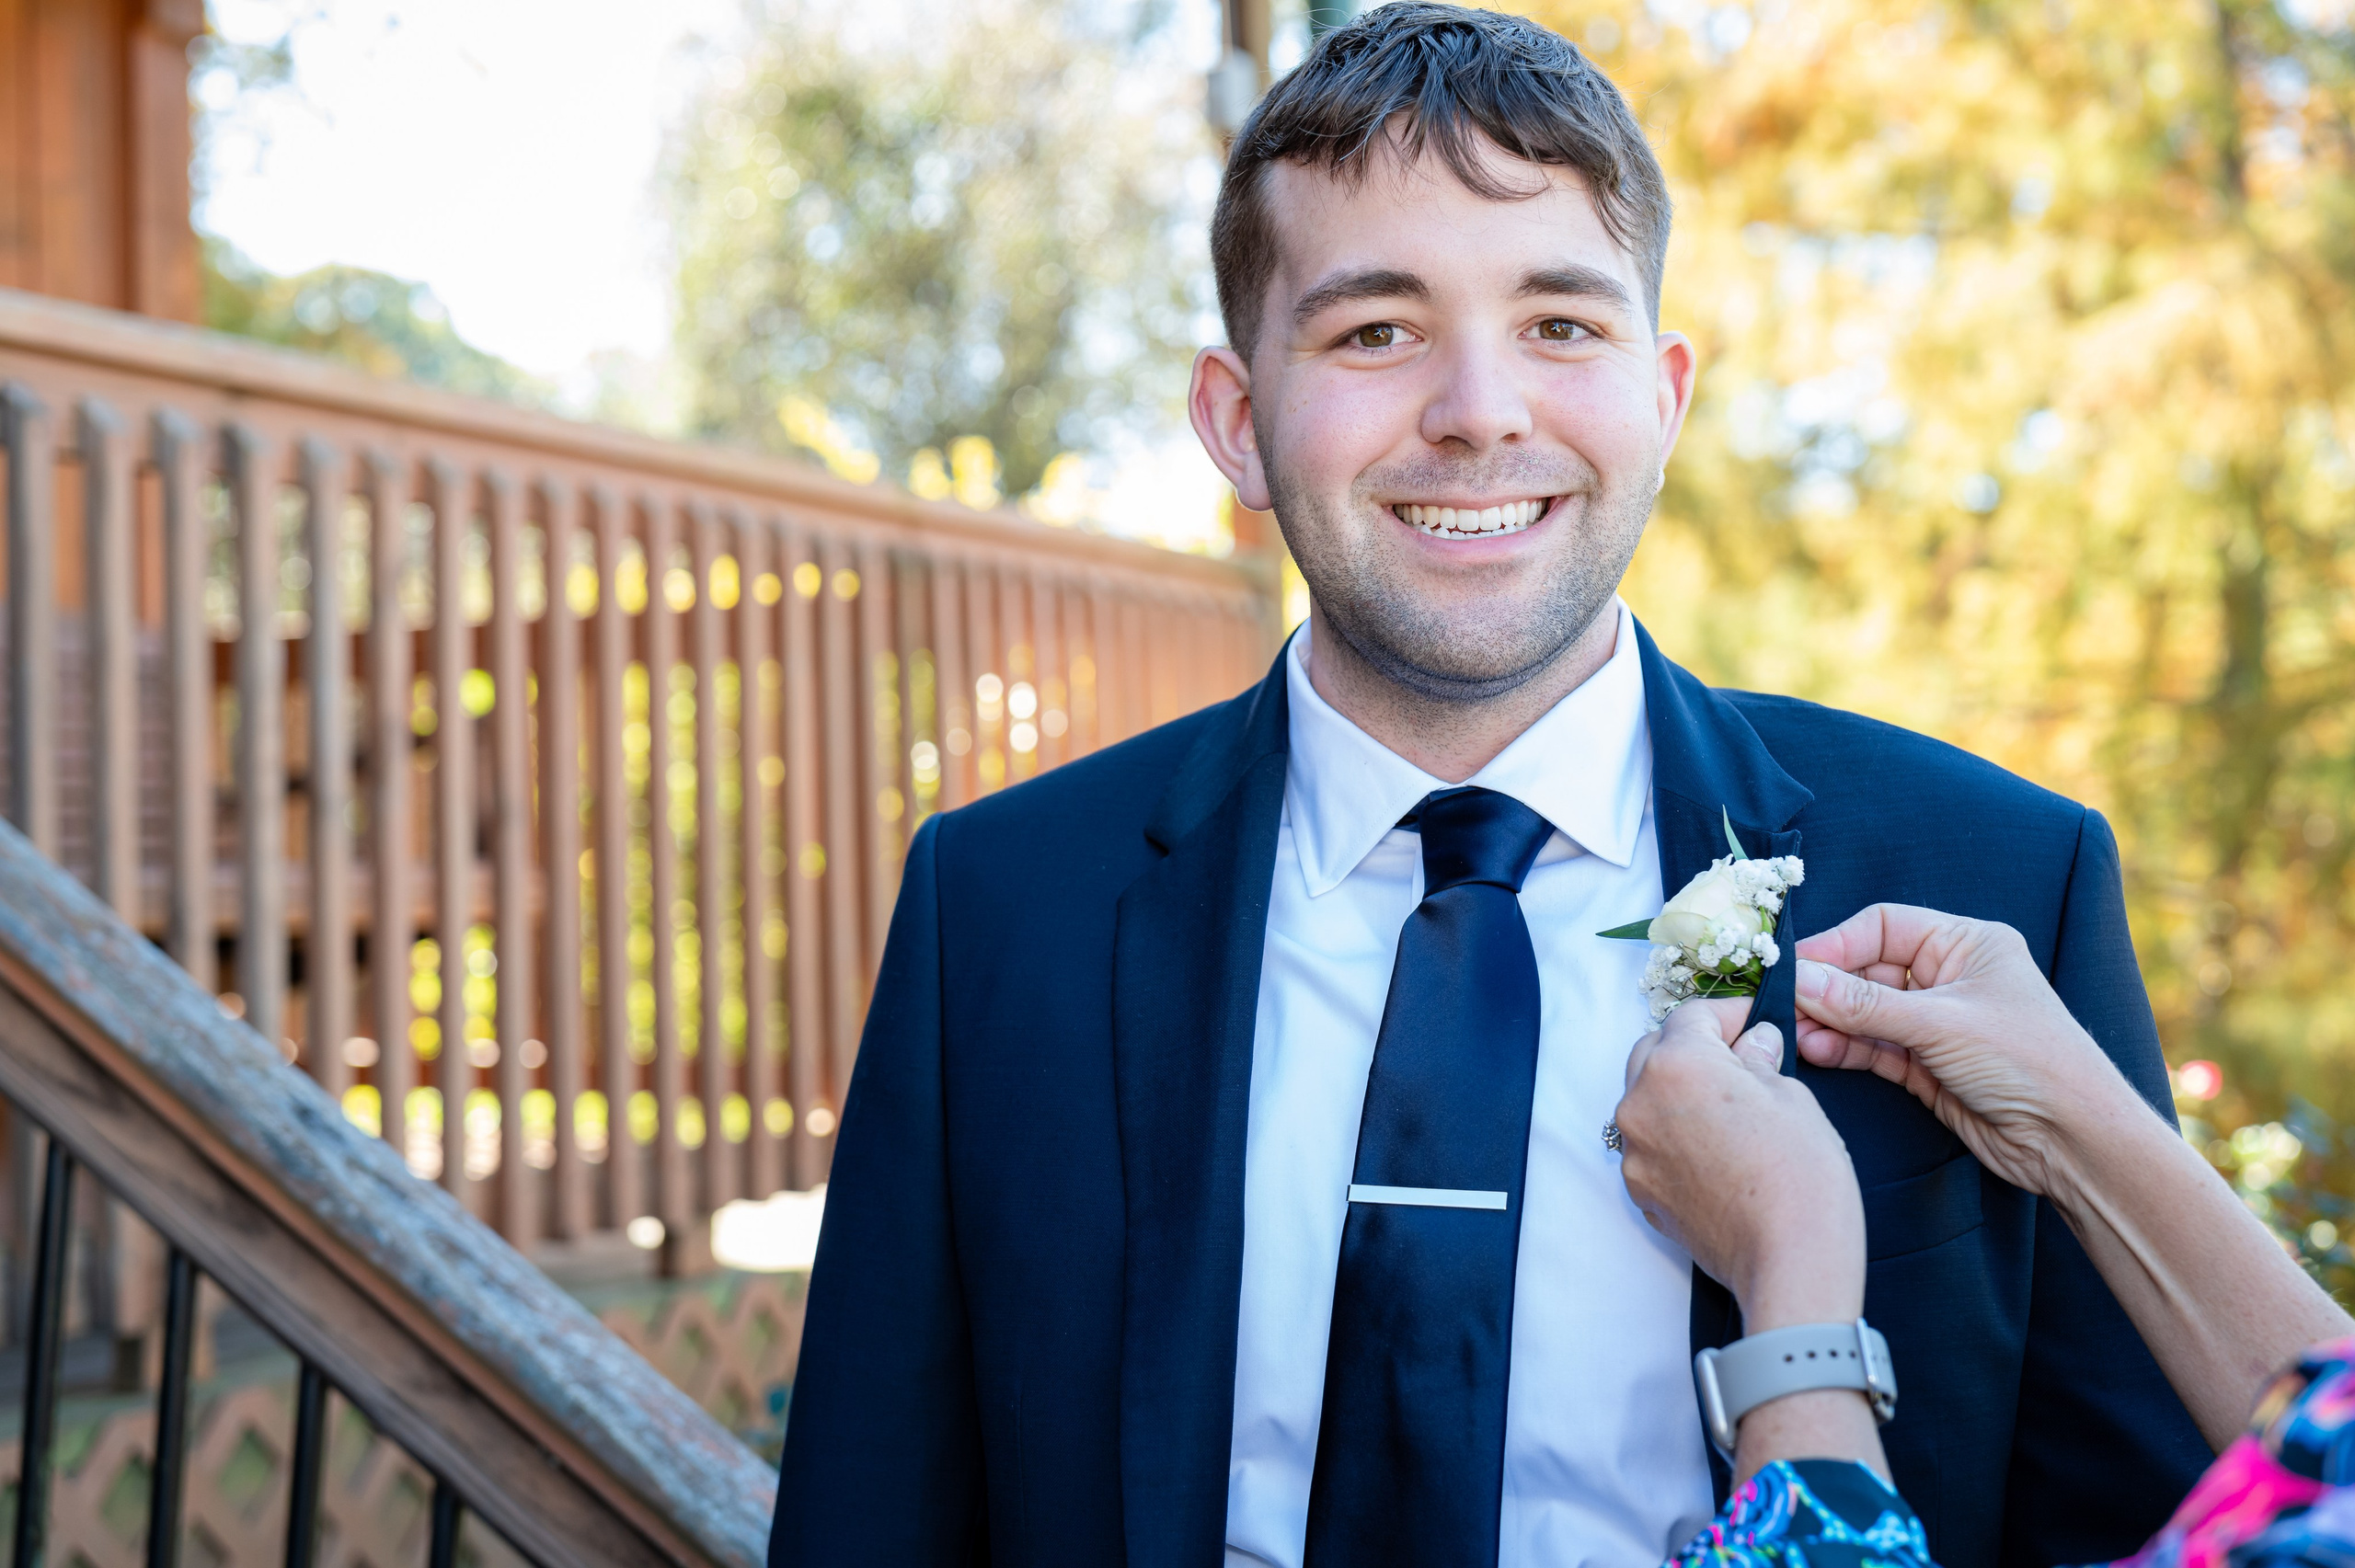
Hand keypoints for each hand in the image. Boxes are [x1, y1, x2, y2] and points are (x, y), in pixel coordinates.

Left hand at [1615, 998, 1864, 1330]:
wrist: (1789, 1262)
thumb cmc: (1800, 1177)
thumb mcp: (1792, 1097)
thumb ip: (1760, 1060)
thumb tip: (1755, 1041)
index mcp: (1677, 1065)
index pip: (1692, 1015)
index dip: (1729, 1014)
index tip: (1755, 1023)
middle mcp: (1640, 1102)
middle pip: (1656, 1051)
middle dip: (1694, 1049)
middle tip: (1742, 1060)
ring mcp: (1634, 1151)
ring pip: (1647, 1099)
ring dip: (1679, 1094)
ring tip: (1730, 1110)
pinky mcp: (1640, 1190)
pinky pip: (1650, 1145)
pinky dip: (1674, 1137)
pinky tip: (1716, 1151)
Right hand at [1793, 905, 2150, 1197]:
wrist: (2074, 1141)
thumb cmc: (2028, 1061)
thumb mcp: (1941, 1023)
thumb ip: (1863, 1004)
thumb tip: (1798, 977)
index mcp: (1967, 944)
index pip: (1884, 926)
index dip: (1837, 944)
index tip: (1794, 965)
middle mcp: (1949, 978)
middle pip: (1869, 970)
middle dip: (1827, 987)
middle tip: (1784, 1002)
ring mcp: (1937, 1024)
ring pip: (1866, 1013)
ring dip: (1830, 1022)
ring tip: (1794, 1033)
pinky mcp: (1927, 1067)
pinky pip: (1874, 1048)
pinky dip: (1845, 1048)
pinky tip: (1816, 1050)